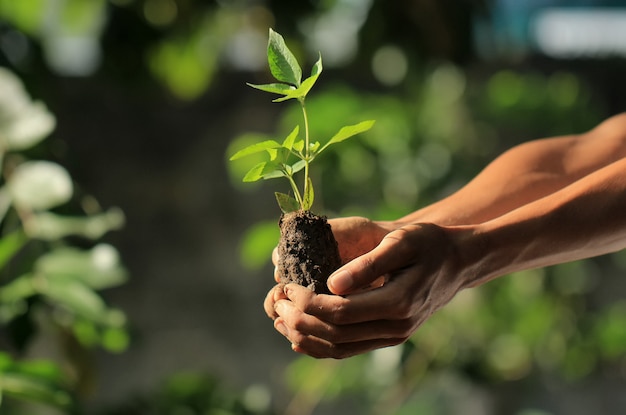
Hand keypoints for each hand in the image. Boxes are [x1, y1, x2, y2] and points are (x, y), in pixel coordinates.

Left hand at [265, 222, 468, 357]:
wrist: (455, 262)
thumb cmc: (427, 244)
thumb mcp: (400, 242)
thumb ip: (368, 264)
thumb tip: (331, 284)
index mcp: (398, 302)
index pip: (340, 312)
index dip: (307, 302)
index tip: (286, 285)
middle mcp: (396, 327)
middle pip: (335, 334)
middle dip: (299, 320)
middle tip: (275, 301)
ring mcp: (392, 336)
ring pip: (339, 348)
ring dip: (304, 337)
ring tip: (278, 319)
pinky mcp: (387, 337)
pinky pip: (348, 350)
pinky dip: (320, 347)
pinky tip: (299, 337)